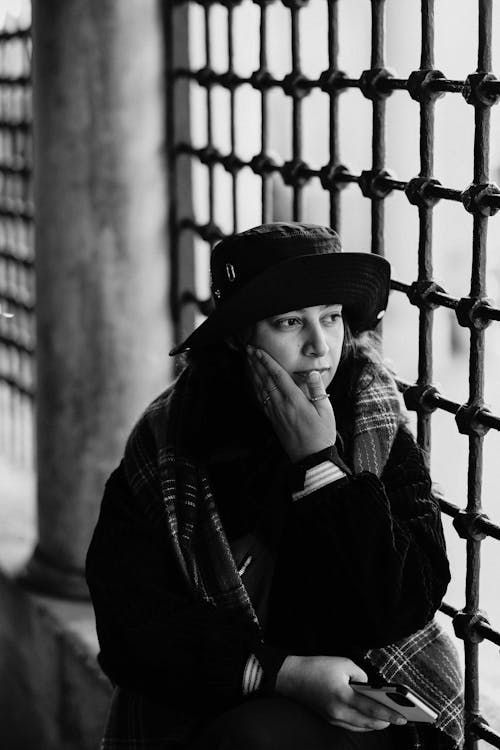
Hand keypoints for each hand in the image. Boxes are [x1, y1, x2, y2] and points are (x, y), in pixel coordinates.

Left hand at [247, 346, 335, 461]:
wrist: (312, 458)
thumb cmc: (322, 434)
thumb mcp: (326, 411)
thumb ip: (317, 390)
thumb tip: (312, 372)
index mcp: (294, 400)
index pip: (278, 376)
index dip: (267, 361)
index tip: (258, 350)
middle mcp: (281, 405)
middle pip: (265, 380)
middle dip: (256, 363)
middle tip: (248, 350)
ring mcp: (275, 413)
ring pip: (260, 389)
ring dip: (253, 374)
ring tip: (248, 362)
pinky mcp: (273, 420)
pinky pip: (261, 401)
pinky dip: (255, 388)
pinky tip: (253, 383)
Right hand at [275, 655, 406, 731]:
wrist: (292, 676)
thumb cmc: (317, 667)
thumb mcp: (343, 663)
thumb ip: (360, 675)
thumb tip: (369, 686)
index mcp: (343, 696)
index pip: (372, 709)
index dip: (389, 714)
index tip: (403, 718)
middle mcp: (339, 711)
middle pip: (368, 723)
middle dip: (385, 722)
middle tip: (399, 719)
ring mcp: (333, 717)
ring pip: (360, 727)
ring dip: (375, 724)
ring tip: (388, 719)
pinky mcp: (329, 718)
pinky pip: (351, 725)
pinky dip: (363, 723)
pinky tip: (369, 718)